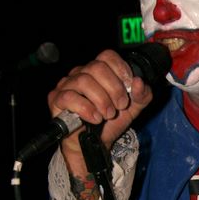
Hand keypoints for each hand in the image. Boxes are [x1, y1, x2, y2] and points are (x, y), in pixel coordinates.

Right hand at [48, 49, 153, 172]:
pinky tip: (95, 118)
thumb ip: (142, 95)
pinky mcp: (56, 99)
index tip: (128, 87)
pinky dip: (86, 109)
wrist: (95, 143)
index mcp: (98, 71)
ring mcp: (67, 85)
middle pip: (97, 67)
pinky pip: (70, 97)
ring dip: (102, 100)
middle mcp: (81, 73)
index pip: (107, 56)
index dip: (121, 69)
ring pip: (84, 81)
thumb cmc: (109, 122)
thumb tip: (139, 82)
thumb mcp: (133, 108)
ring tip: (108, 115)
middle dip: (114, 88)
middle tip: (120, 106)